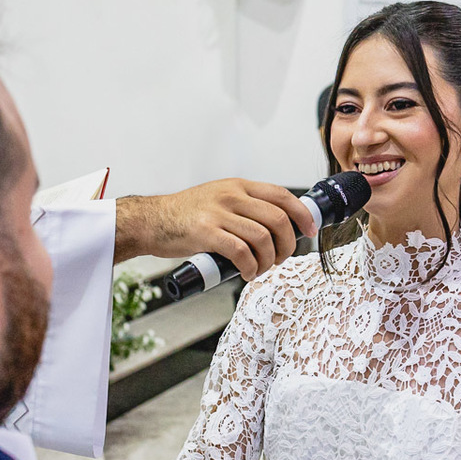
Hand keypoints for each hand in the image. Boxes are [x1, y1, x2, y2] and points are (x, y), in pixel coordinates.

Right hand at [114, 179, 317, 277]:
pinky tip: (247, 273)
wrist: (151, 221)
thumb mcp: (219, 199)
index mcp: (238, 186)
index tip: (309, 231)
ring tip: (260, 269)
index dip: (301, 214)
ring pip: (262, 238)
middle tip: (279, 259)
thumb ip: (245, 207)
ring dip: (268, 261)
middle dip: (287, 245)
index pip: (282, 195)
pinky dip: (250, 267)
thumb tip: (277, 227)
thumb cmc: (185, 216)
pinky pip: (241, 252)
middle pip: (278, 220)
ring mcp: (218, 213)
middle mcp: (231, 195)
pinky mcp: (205, 232)